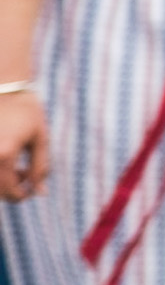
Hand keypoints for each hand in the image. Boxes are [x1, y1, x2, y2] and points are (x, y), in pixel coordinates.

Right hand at [0, 87, 38, 202]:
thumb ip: (40, 167)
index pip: (9, 190)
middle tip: (24, 176)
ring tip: (16, 167)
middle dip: (10, 189)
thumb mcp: (40, 138)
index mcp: (4, 154)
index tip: (30, 192)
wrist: (5, 88)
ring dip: (2, 180)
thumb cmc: (26, 111)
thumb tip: (40, 192)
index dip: (20, 196)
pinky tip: (6, 157)